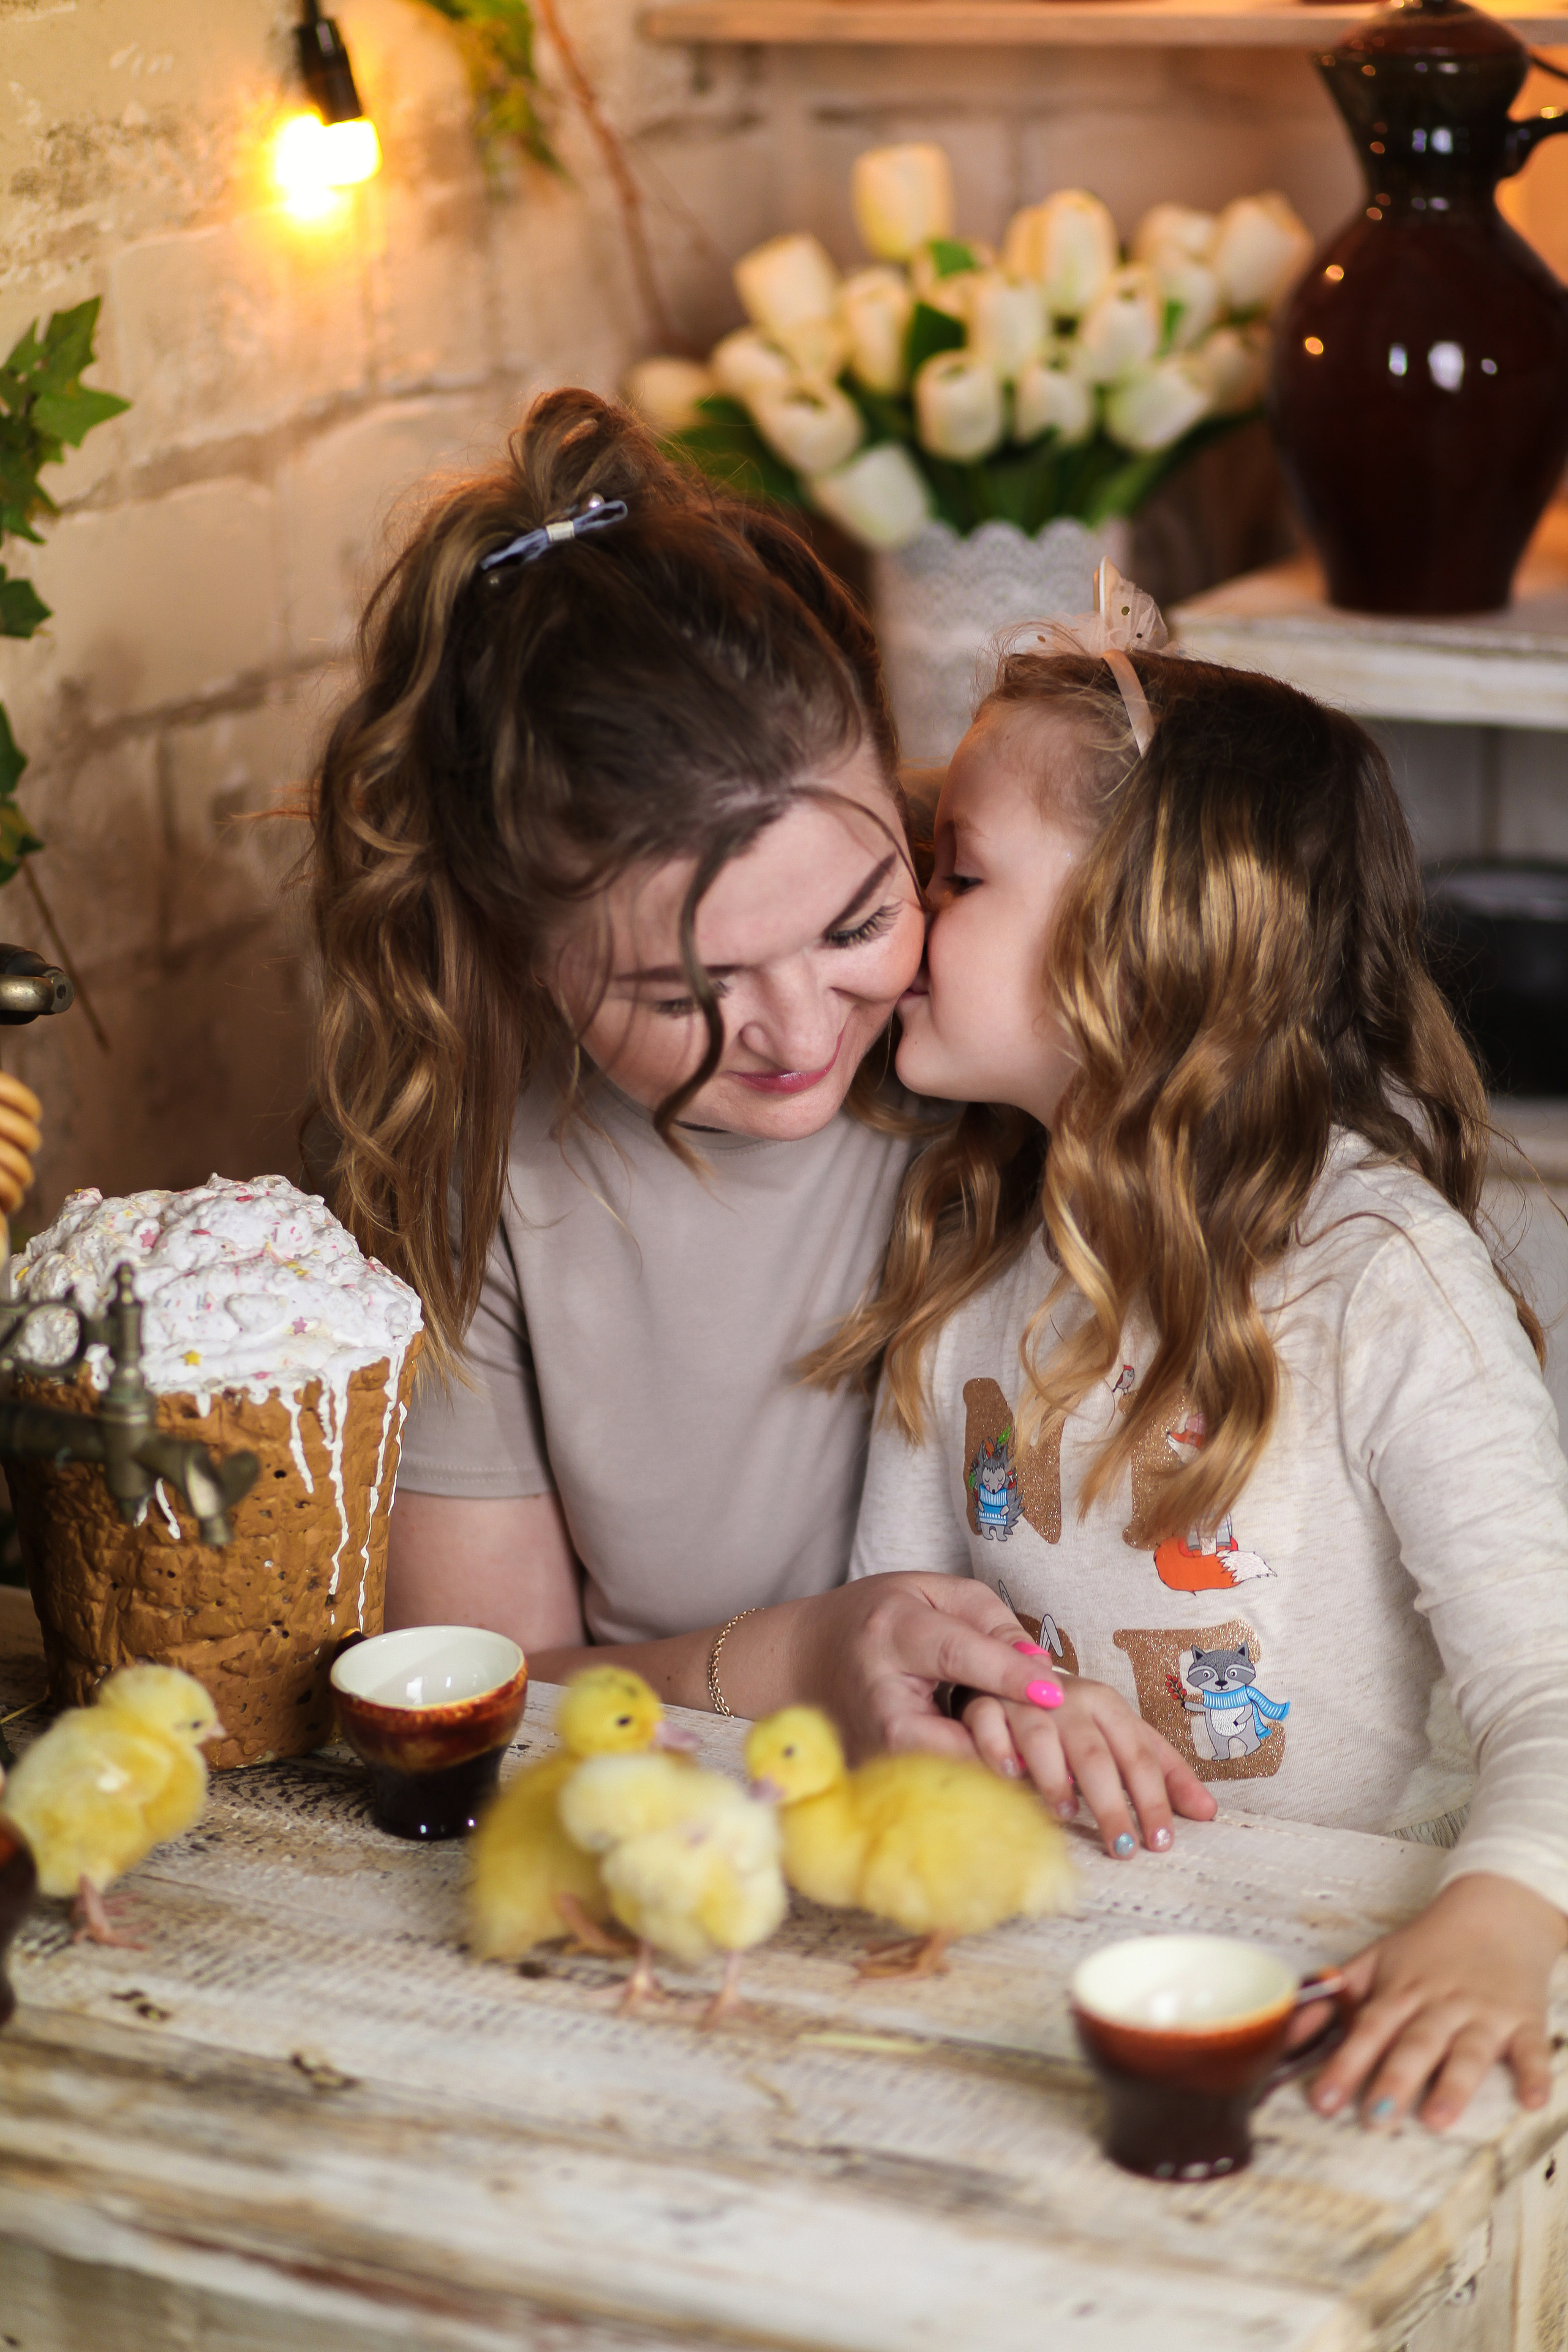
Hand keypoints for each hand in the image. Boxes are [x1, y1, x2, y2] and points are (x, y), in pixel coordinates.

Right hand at [786, 1574, 1085, 1762]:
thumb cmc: (882, 1618)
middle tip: (1065, 1760)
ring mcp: (874, 1746)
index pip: (957, 1654)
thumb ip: (989, 1620)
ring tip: (1052, 1781)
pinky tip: (1018, 1785)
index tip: (1055, 1693)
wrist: (808, 1659)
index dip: (1008, 1673)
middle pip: (952, 1736)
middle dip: (1010, 1748)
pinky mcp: (878, 1777)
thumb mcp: (933, 1592)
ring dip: (1000, 1779)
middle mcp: (880, 1696)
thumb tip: (1041, 1668)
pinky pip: (939, 1789)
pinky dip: (982, 1789)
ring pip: (947, 1777)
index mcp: (892, 1631)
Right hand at [962, 1676, 1215, 1857]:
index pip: (1139, 1755)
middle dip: (1111, 1804)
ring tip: (1067, 1816)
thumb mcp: (1123, 1737)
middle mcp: (1069, 1698)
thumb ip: (1164, 1772)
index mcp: (1109, 1705)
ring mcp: (1024, 1700)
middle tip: (1123, 1848)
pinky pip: (987, 1726)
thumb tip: (1208, 1812)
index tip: (1161, 1842)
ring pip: (1042, 1738)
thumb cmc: (1075, 1721)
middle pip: (1094, 1754)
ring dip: (1053, 1778)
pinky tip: (1007, 1776)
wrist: (1013, 1676)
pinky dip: (997, 1750)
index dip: (1153, 1799)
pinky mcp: (983, 1705)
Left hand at [1301, 1873, 1565, 2130]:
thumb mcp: (1376, 1961)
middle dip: (1394, 2080)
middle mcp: (1441, 2004)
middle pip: (1415, 2043)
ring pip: (1469, 2051)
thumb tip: (1288, 2031)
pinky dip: (1535, 2074)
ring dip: (1454, 2084)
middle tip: (1376, 2118)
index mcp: (1401, 1992)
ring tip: (1437, 2119)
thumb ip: (1334, 1997)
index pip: (1368, 2029)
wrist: (1496, 1911)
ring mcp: (1484, 2014)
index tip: (1322, 2101)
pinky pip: (1532, 2049)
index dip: (1344, 2064)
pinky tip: (1532, 2101)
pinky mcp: (1525, 2020)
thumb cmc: (1429, 1946)